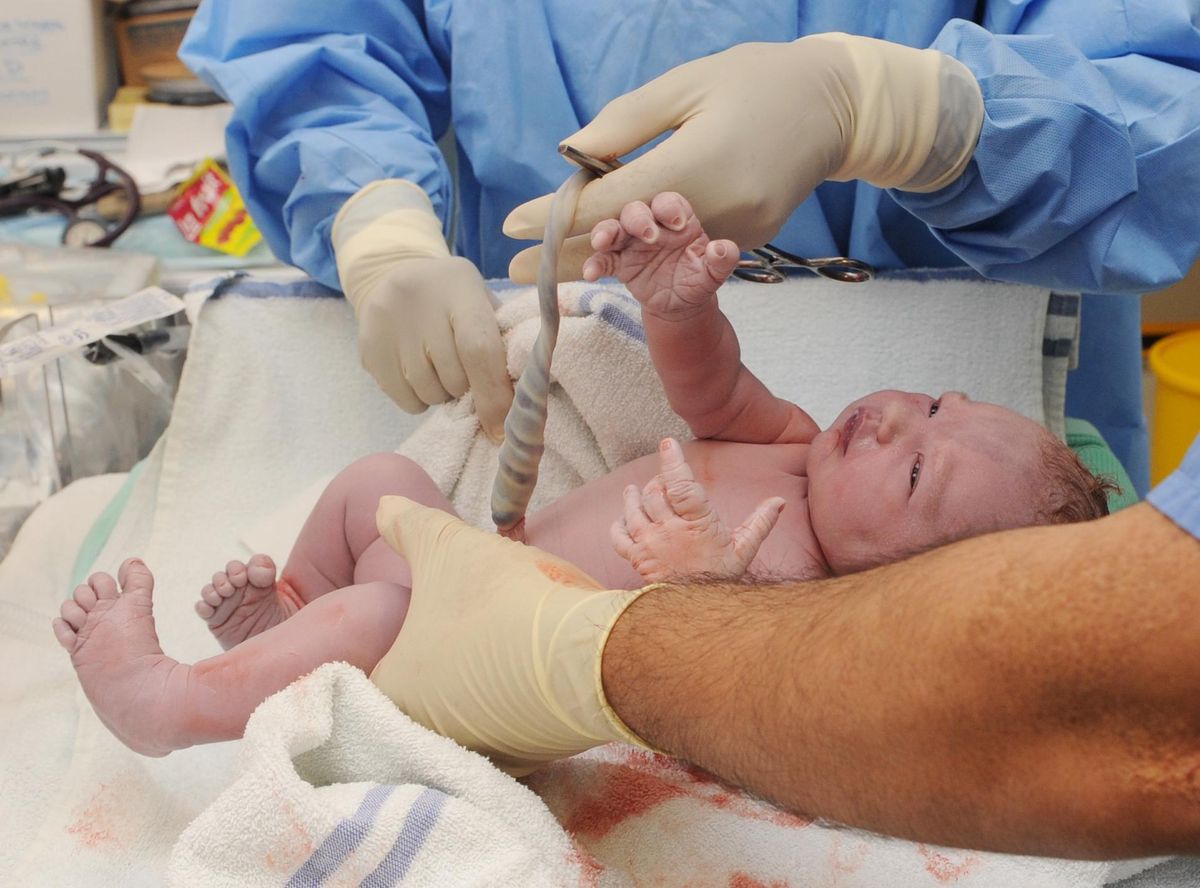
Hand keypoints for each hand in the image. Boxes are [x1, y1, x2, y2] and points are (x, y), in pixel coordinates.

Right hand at [334, 181, 512, 440]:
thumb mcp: (482, 304)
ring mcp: (387, 323)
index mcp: (459, 286)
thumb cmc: (454, 300)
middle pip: (454, 377)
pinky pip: (406, 400)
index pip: (478, 348)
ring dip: (444, 394)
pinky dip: (420, 399)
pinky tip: (420, 373)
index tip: (501, 427)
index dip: (493, 393)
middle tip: (469, 375)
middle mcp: (419, 300)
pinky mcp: (368, 347)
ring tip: (442, 369)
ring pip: (429, 393)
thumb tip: (515, 408)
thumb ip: (502, 344)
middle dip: (469, 390)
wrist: (393, 274)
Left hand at [373, 495, 649, 774]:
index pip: (379, 669)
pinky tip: (536, 675)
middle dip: (445, 664)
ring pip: (470, 716)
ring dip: (484, 688)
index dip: (405, 639)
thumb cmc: (502, 600)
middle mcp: (425, 737)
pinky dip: (520, 707)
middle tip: (470, 628)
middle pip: (425, 694)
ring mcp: (478, 756)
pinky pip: (511, 733)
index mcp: (394, 691)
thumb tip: (384, 507)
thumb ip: (409, 526)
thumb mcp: (448, 547)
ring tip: (504, 646)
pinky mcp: (527, 765)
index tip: (428, 619)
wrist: (591, 653)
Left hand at [503, 33, 981, 282]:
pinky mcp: (747, 242)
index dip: (559, 216)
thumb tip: (572, 156)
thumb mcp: (685, 85)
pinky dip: (646, 254)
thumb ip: (626, 125)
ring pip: (656, 256)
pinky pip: (684, 252)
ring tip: (549, 271)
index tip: (513, 226)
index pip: (612, 201)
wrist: (833, 107)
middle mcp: (719, 209)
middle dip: (568, 256)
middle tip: (515, 271)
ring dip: (603, 261)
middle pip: (628, 244)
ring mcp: (736, 233)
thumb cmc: (753, 81)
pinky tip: (609, 256)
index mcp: (699, 162)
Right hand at [583, 192, 739, 318]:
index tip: (677, 225)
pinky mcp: (619, 264)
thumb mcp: (713, 273)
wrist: (681, 305)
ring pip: (614, 227)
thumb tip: (723, 248)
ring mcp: (632, 244)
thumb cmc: (697, 280)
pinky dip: (594, 264)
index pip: (669, 203)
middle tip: (648, 236)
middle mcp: (652, 226)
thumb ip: (722, 260)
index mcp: (677, 222)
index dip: (670, 208)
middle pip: (636, 209)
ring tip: (602, 242)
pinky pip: (603, 260)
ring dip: (606, 231)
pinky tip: (591, 273)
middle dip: (639, 218)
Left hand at [612, 438, 784, 581]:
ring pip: (634, 510)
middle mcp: (670, 531)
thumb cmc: (722, 578)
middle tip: (661, 482)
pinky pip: (619, 537)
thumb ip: (759, 522)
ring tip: (634, 491)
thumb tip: (779, 501)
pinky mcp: (637, 559)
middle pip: (654, 493)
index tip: (668, 443)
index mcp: (697, 524)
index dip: (673, 462)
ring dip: (633, 497)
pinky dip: (618, 524)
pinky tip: (624, 519)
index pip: (681, 486)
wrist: (699, 612)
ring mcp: (650, 545)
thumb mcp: (744, 550)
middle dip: (656, 482)